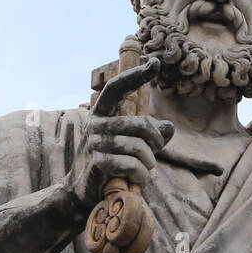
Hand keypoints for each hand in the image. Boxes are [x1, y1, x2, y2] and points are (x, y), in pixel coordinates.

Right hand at [68, 60, 173, 207]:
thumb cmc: (114, 159)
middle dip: (155, 140)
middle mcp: (95, 123)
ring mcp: (94, 142)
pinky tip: (141, 178)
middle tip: (157, 151)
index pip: (117, 87)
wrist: (83, 189)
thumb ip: (153, 133)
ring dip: (149, 161)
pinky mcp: (96, 162)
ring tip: (147, 168)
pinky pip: (131, 164)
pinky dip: (142, 174)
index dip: (135, 75)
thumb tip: (168, 126)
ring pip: (137, 147)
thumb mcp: (135, 142)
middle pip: (139, 125)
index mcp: (103, 112)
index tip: (154, 63)